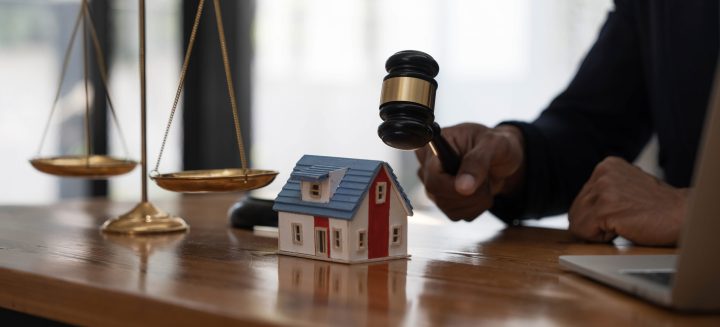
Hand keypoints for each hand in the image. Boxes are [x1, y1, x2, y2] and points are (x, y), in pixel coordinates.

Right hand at [415, 123, 524, 220]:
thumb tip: (462, 186)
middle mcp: (429, 167)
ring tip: (483, 183)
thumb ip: (477, 162)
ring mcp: (435, 185)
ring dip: (474, 202)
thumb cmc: (498, 144)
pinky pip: (455, 215)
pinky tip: (479, 193)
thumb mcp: (493, 145)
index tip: (473, 186)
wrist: (504, 158)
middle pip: (439, 196)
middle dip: (469, 194)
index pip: (432, 177)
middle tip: (485, 180)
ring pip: (448, 208)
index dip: (452, 187)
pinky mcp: (444, 200)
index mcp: (435, 148)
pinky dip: (474, 209)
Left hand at [569, 156, 688, 245]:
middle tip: (624, 220)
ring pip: (577, 222)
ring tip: (624, 223)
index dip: (598, 214)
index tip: (622, 212)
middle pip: (576, 210)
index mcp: (607, 165)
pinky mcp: (605, 208)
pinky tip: (623, 228)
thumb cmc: (658, 207)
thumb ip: (604, 191)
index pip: (581, 199)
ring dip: (598, 231)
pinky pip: (583, 231)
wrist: (683, 215)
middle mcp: (602, 173)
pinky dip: (600, 238)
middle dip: (595, 223)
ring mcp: (603, 189)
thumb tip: (578, 209)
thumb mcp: (626, 187)